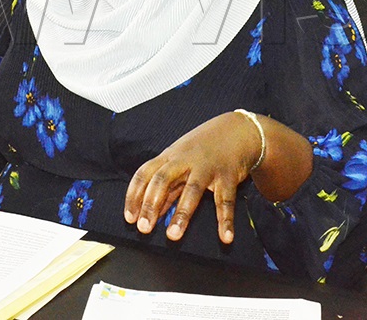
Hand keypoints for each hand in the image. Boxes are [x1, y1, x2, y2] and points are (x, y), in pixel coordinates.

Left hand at [124, 112, 260, 244]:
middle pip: (162, 180)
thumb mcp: (180, 161)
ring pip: (192, 190)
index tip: (129, 218)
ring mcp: (207, 167)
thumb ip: (168, 186)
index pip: (144, 174)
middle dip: (151, 204)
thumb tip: (151, 211)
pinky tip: (225, 237)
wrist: (238, 129)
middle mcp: (185, 160)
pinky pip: (225, 199)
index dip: (134, 195)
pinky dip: (226, 220)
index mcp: (169, 157)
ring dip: (182, 213)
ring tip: (173, 235)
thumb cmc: (204, 148)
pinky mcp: (228, 175)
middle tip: (144, 228)